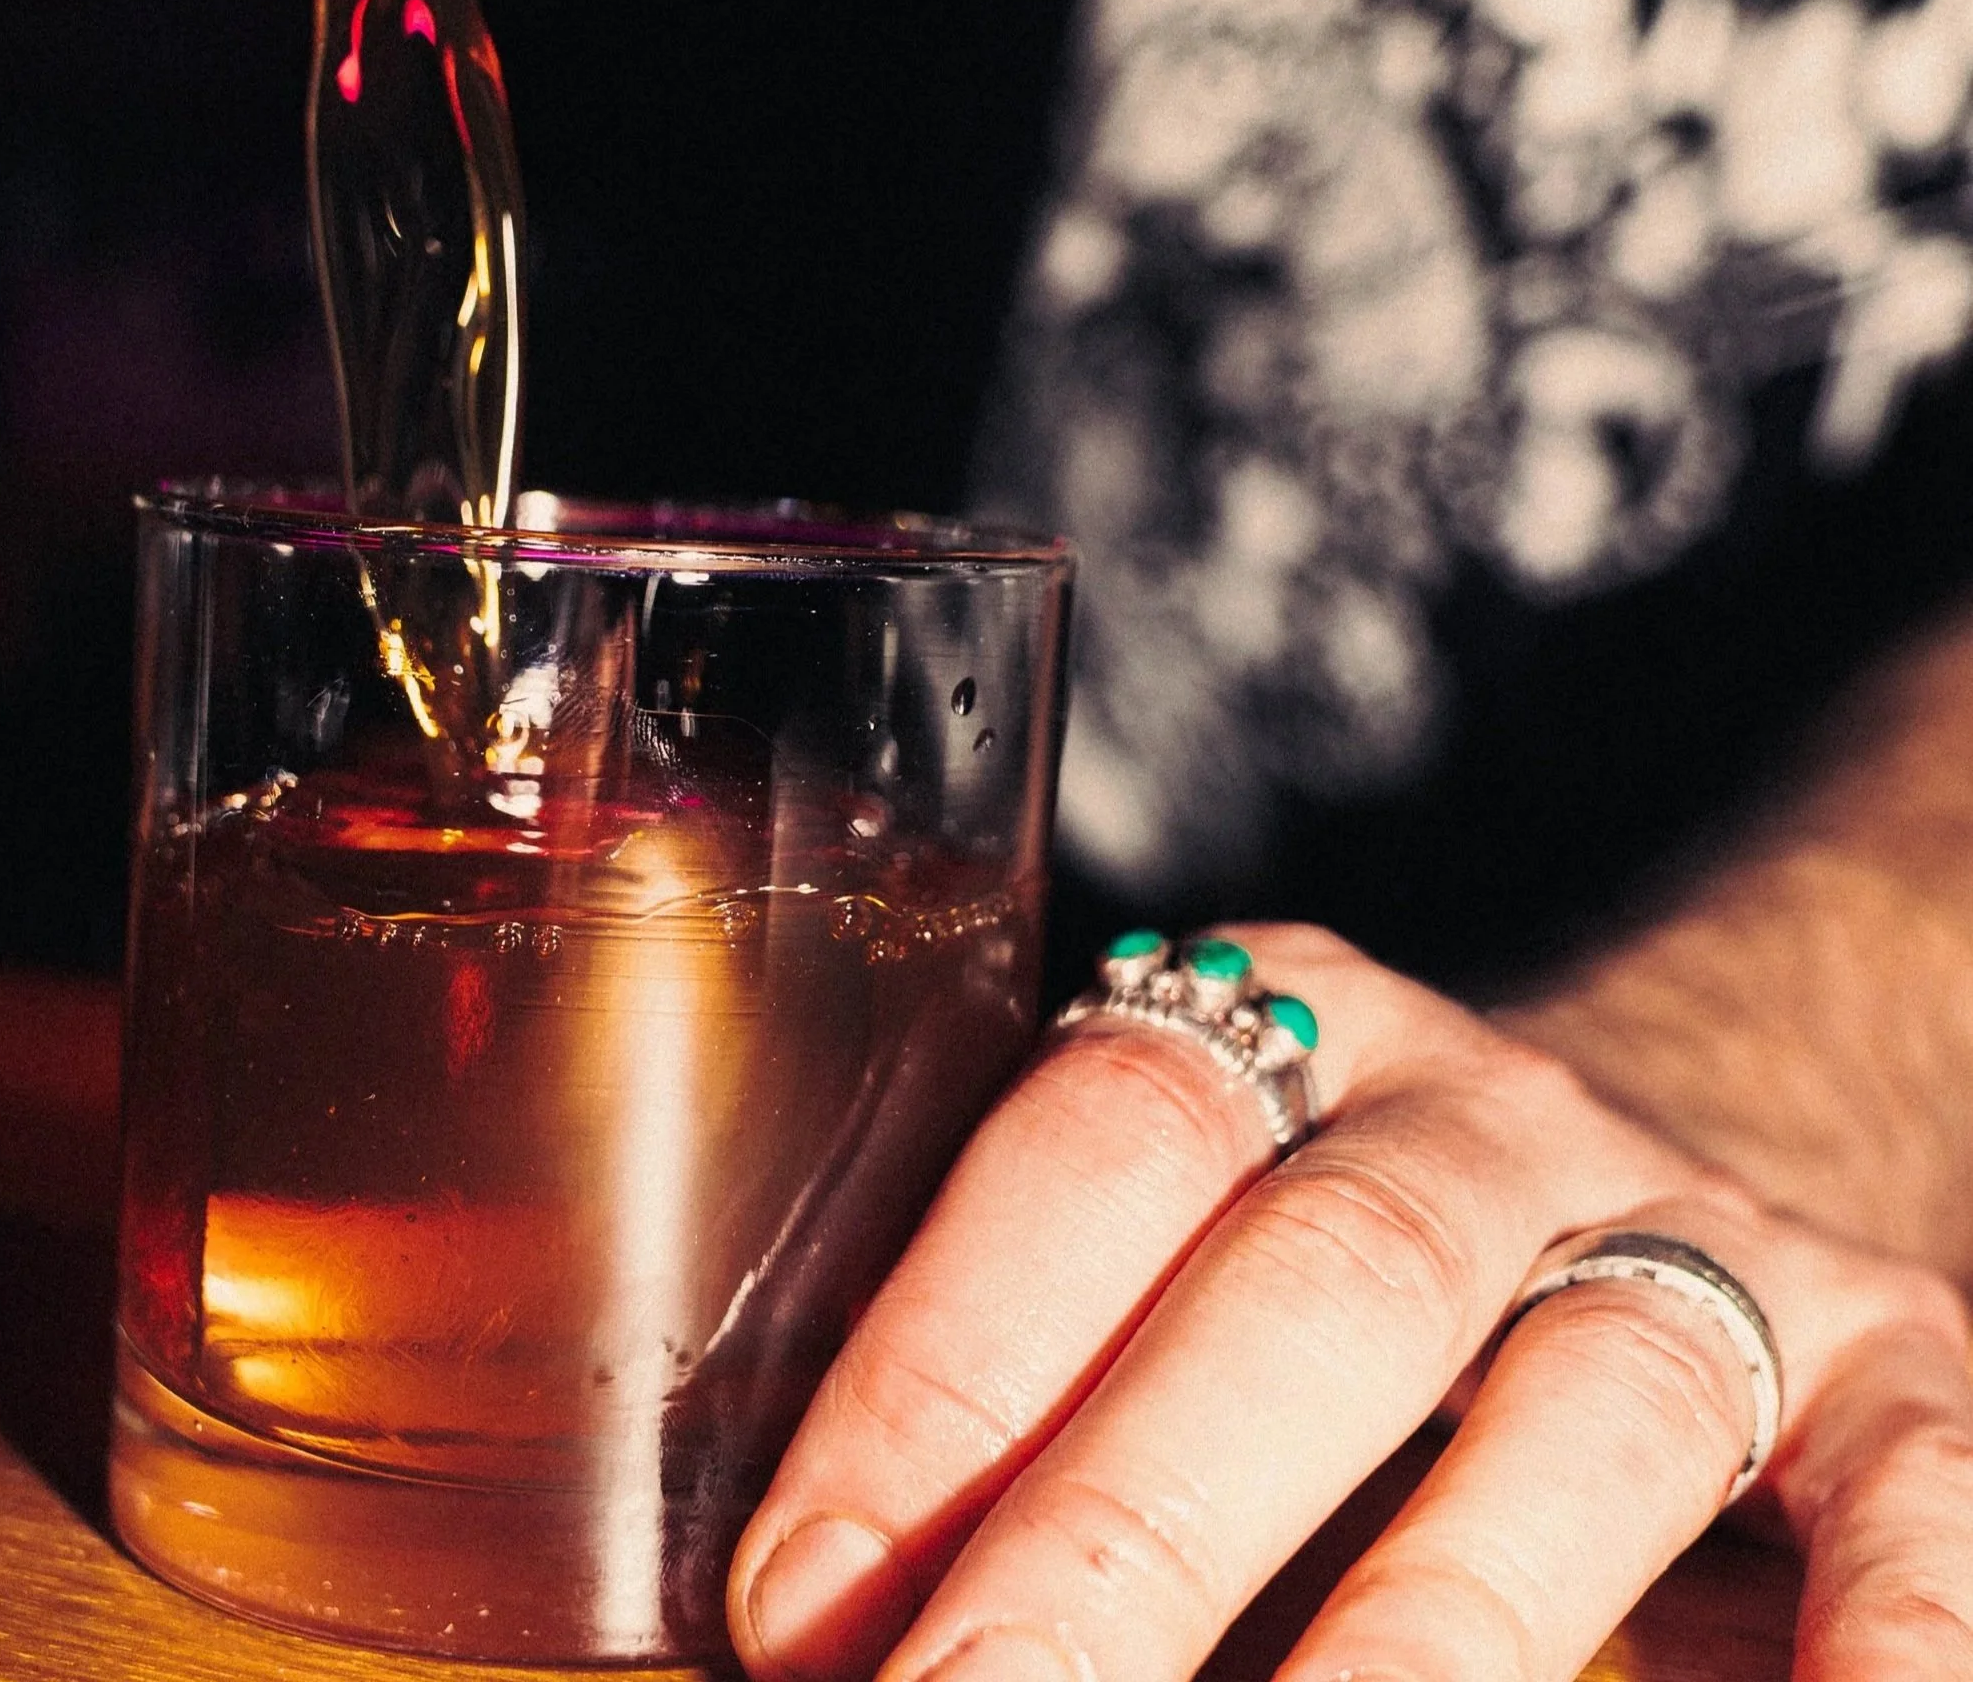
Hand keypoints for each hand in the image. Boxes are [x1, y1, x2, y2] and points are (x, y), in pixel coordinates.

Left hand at [726, 925, 1972, 1681]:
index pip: (1099, 1149)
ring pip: (1589, 1400)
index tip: (806, 1605)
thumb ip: (1052, 1390)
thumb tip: (832, 1624)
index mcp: (1273, 1046)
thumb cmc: (1354, 1255)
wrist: (1686, 1128)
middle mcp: (1486, 1118)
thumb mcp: (1199, 1246)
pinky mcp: (1896, 1365)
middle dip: (1131, 1526)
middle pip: (1316, 1282)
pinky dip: (1877, 1638)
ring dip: (1430, 1624)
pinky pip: (1909, 1494)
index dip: (946, 1371)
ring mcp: (1702, 1236)